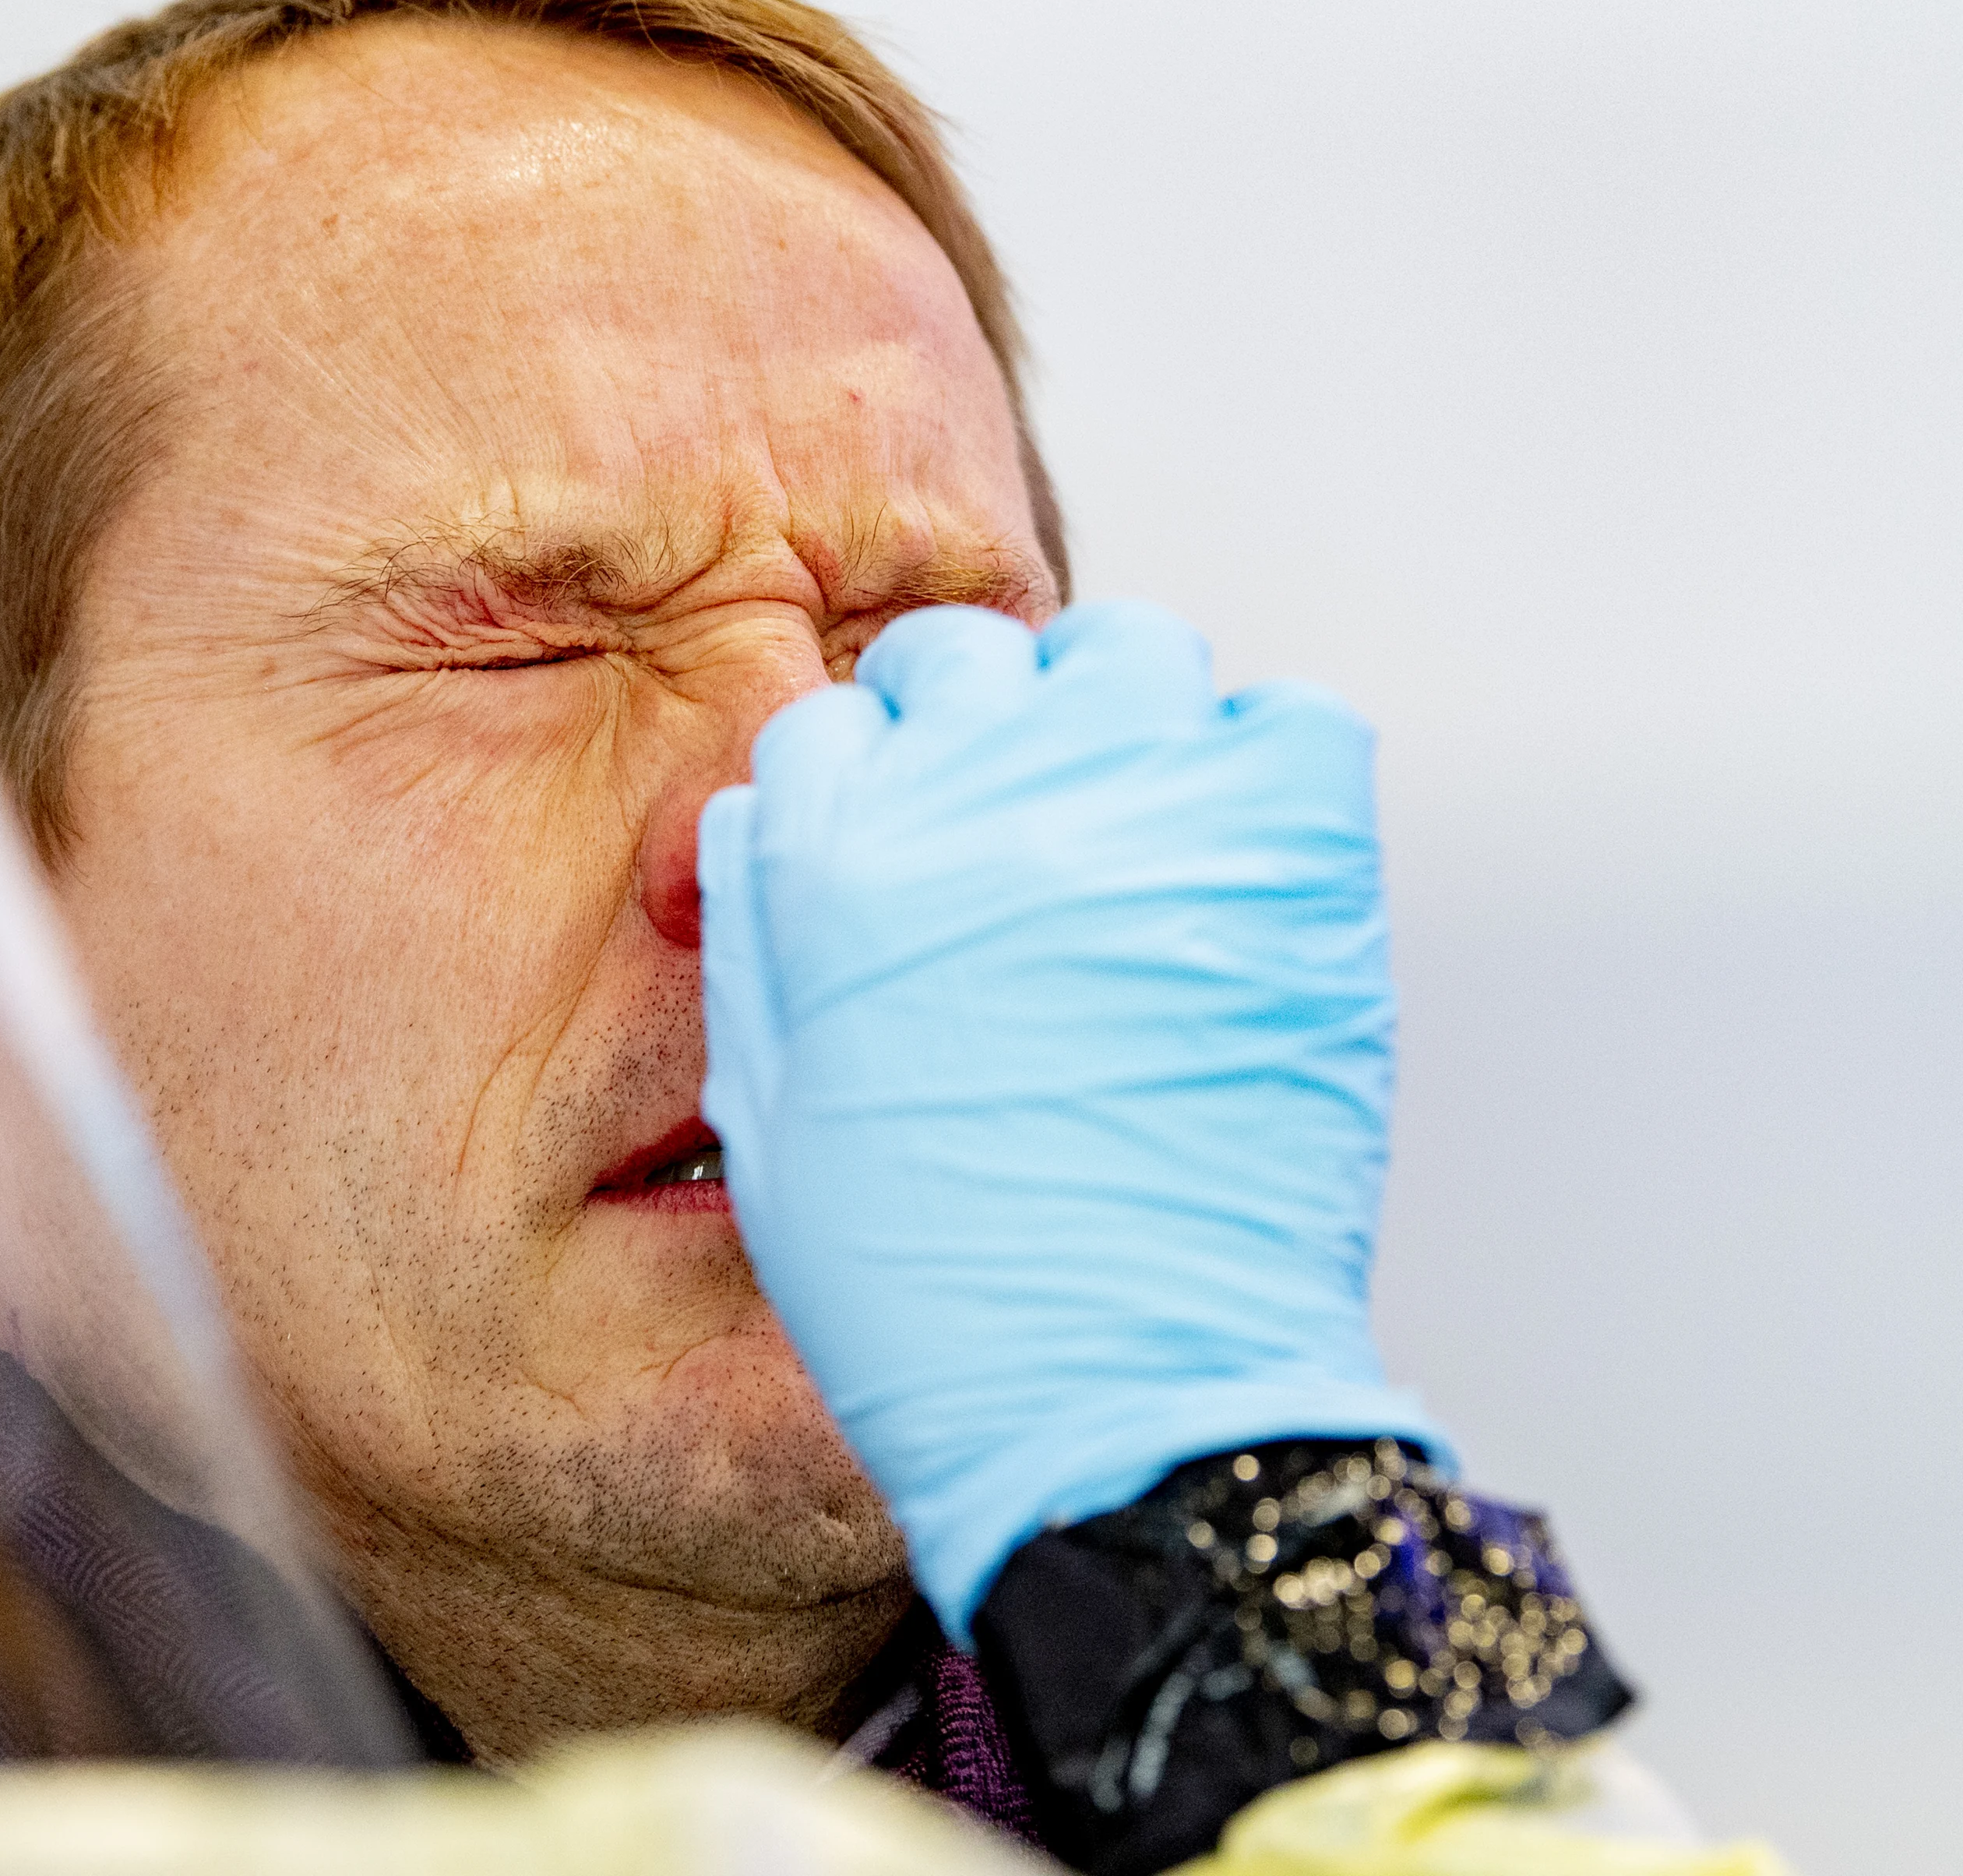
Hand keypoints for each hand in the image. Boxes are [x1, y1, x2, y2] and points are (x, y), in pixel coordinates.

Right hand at [698, 600, 1448, 1639]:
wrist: (1113, 1391)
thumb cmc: (934, 1287)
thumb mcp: (770, 1112)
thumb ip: (761, 941)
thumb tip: (776, 823)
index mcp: (829, 863)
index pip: (833, 726)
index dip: (870, 787)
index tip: (906, 837)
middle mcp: (974, 799)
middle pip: (961, 663)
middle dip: (972, 728)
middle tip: (1009, 822)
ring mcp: (1134, 809)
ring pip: (1121, 654)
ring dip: (1111, 718)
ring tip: (1125, 819)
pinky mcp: (1280, 848)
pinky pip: (1282, 720)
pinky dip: (1260, 767)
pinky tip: (1236, 856)